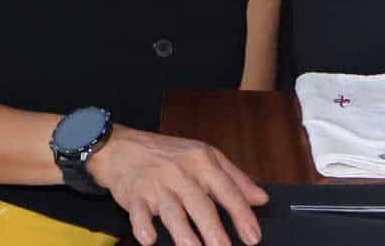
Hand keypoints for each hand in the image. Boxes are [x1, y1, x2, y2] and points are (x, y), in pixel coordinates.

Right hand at [89, 124, 267, 245]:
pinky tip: (149, 239)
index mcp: (202, 162)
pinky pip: (139, 213)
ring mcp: (157, 185)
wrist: (123, 147)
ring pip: (172, 211)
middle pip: (200, 204)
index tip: (253, 236)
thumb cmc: (168, 154)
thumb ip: (235, 178)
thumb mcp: (206, 156)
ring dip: (184, 233)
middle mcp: (181, 173)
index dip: (241, 214)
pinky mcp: (135, 196)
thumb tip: (260, 198)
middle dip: (213, 229)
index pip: (227, 190)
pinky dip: (143, 226)